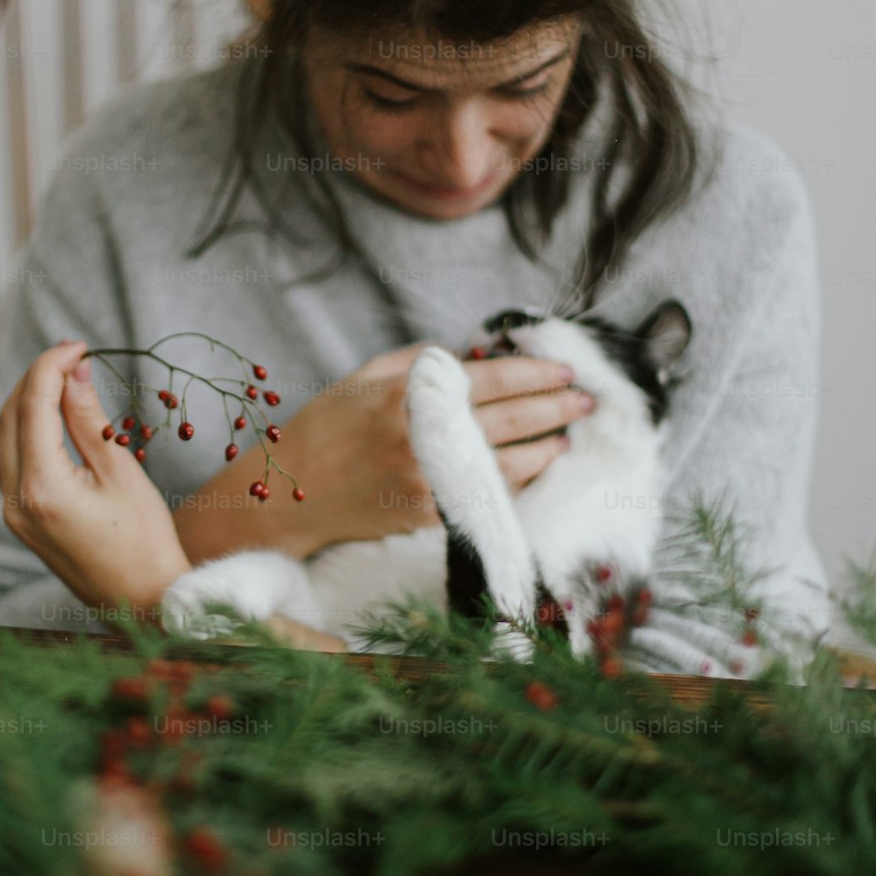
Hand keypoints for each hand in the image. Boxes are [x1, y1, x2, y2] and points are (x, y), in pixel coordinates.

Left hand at [0, 340, 190, 614]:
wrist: (142, 600)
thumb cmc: (145, 540)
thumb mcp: (121, 471)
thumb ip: (89, 419)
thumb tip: (74, 373)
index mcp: (42, 486)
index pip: (33, 405)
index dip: (52, 366)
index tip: (80, 346)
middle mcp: (16, 499)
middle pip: (9, 418)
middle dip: (36, 379)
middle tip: (74, 355)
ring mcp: (14, 512)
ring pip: (5, 438)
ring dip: (29, 402)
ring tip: (65, 377)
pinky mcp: (22, 519)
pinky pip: (13, 461)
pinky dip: (28, 430)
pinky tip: (55, 415)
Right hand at [178, 341, 590, 558]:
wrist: (288, 498)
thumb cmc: (326, 426)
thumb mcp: (365, 376)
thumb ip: (422, 361)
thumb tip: (478, 358)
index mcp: (407, 396)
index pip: (490, 380)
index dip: (534, 372)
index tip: (565, 367)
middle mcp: (422, 440)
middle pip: (510, 421)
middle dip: (556, 408)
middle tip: (587, 398)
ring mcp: (428, 483)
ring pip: (509, 464)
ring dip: (547, 447)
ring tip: (568, 434)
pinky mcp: (430, 517)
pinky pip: (489, 495)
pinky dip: (518, 480)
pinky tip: (536, 467)